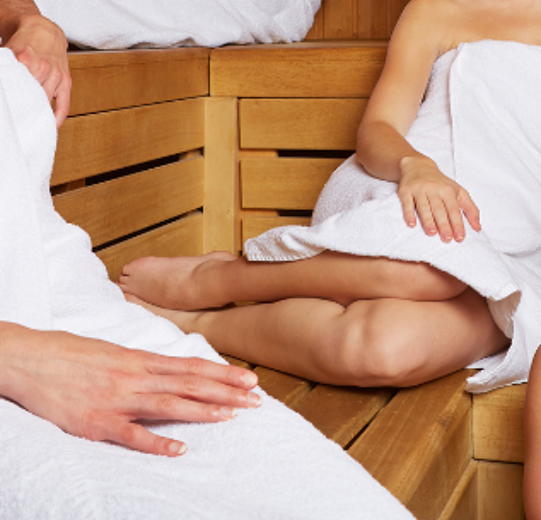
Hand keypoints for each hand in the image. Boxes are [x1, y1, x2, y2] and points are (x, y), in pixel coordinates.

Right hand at [0, 323, 260, 456]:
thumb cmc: (66, 353)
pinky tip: (180, 449)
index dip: (223, 373)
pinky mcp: (95, 422)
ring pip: (168, 405)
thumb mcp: (110, 351)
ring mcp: (116, 399)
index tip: (250, 380)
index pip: (190, 367)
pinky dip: (157, 443)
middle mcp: (133, 377)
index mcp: (138, 359)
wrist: (24, 358)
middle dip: (225, 392)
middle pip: (189, 384)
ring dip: (203, 411)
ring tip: (232, 416)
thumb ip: (140, 362)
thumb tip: (167, 369)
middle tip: (256, 400)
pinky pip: (131, 435)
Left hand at [4, 14, 71, 125]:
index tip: (6, 114)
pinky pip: (64, 104)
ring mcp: (56, 75)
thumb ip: (4, 68)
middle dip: (20, 111)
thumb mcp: (6, 52)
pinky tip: (50, 127)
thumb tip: (1, 87)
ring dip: (34, 115)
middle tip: (12, 122)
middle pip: (29, 98)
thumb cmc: (22, 42)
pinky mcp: (66, 80)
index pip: (14, 89)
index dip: (9, 104)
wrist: (43, 29)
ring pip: (44, 103)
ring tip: (25, 125)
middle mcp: (42, 68)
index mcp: (24, 60)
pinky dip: (56, 118)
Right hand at [397, 156, 480, 241]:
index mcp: (448, 190)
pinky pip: (407, 203)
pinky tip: (411, 224)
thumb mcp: (458, 191)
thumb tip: (478, 227)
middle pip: (440, 209)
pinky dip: (409, 213)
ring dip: (428, 220)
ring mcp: (419, 189)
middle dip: (444, 225)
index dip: (457, 223)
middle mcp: (434, 189)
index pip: (454, 209)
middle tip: (447, 239)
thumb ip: (470, 209)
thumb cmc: (440, 183)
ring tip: (432, 233)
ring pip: (424, 207)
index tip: (460, 237)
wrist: (418, 166)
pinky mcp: (405, 191)